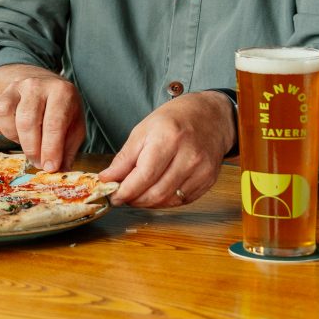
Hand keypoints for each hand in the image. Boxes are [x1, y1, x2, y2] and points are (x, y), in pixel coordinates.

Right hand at [0, 65, 85, 171]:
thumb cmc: (62, 112)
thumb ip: (67, 150)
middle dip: (32, 149)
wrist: (43, 88)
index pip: (53, 123)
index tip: (49, 167)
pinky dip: (1, 131)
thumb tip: (59, 172)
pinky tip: (15, 131)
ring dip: (15, 137)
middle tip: (38, 163)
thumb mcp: (74, 127)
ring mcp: (14, 88)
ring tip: (29, 141)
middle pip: (27, 122)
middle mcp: (36, 85)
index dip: (51, 149)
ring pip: (6, 117)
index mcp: (61, 91)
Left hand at [100, 91, 232, 207]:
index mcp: (168, 138)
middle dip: (134, 200)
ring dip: (148, 203)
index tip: (113, 195)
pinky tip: (156, 191)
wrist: (210, 116)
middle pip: (156, 193)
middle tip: (122, 197)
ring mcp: (202, 169)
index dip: (125, 191)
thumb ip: (125, 158)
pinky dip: (165, 201)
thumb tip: (107, 179)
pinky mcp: (209, 179)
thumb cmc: (174, 120)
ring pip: (168, 200)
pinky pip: (182, 201)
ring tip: (137, 194)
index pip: (143, 176)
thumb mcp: (143, 131)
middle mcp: (189, 156)